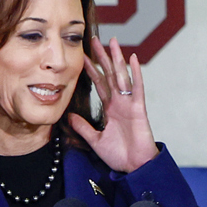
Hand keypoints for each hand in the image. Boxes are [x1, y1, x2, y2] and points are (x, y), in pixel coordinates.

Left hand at [73, 36, 159, 174]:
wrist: (135, 167)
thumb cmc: (120, 155)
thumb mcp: (95, 140)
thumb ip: (83, 127)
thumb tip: (68, 116)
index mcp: (111, 108)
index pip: (99, 84)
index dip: (91, 70)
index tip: (83, 56)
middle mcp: (120, 102)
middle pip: (110, 74)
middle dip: (102, 57)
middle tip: (94, 40)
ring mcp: (129, 104)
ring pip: (122, 76)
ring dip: (117, 59)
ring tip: (112, 42)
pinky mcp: (138, 109)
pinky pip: (137, 88)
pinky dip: (135, 73)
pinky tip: (132, 59)